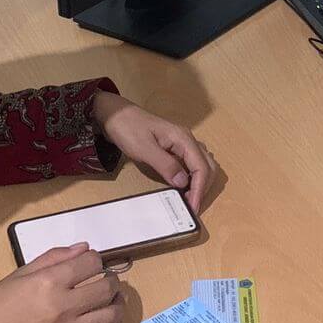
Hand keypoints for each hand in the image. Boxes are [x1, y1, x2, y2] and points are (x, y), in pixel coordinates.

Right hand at [0, 244, 131, 322]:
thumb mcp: (17, 275)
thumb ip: (52, 258)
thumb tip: (84, 249)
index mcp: (49, 281)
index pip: (90, 263)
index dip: (96, 261)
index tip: (92, 264)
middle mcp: (63, 305)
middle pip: (105, 288)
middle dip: (111, 281)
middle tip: (106, 282)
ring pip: (109, 316)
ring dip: (117, 305)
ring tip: (114, 302)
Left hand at [91, 93, 216, 212]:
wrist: (115, 114)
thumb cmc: (128, 128)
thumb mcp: (144, 148)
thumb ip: (165, 165)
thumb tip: (184, 183)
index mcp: (183, 139)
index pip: (202, 167)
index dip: (199, 189)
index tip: (193, 208)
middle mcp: (187, 140)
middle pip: (207, 166)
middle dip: (203, 188)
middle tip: (192, 207)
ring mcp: (182, 144)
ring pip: (202, 165)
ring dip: (200, 184)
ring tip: (189, 200)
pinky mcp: (174, 148)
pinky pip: (191, 164)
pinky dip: (192, 178)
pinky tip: (183, 188)